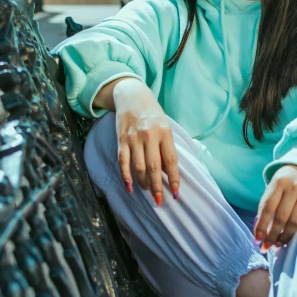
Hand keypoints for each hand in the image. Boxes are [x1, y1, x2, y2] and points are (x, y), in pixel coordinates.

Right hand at [112, 79, 179, 204]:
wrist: (132, 95)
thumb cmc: (153, 115)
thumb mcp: (165, 127)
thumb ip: (166, 147)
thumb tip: (168, 173)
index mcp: (165, 133)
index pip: (171, 160)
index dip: (174, 179)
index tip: (176, 194)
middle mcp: (149, 136)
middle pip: (154, 167)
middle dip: (157, 187)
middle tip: (159, 201)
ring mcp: (134, 138)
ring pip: (138, 166)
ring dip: (143, 183)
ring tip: (147, 192)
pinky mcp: (121, 139)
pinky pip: (123, 161)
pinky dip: (126, 176)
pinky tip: (130, 187)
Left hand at [254, 165, 296, 252]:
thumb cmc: (287, 179)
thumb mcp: (275, 185)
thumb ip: (268, 203)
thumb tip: (259, 228)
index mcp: (279, 183)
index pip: (267, 208)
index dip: (261, 225)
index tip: (257, 239)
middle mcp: (293, 188)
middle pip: (281, 217)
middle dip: (272, 235)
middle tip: (267, 247)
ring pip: (296, 220)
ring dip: (286, 236)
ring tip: (279, 245)